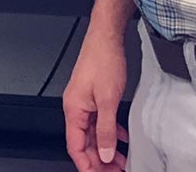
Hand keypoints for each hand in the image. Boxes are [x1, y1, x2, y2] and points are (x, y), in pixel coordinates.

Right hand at [62, 29, 128, 171]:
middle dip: (99, 161)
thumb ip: (105, 129)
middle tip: (115, 171)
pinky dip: (111, 134)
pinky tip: (122, 140)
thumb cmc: (102, 60)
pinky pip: (100, 123)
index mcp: (73, 109)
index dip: (86, 165)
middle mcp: (76, 108)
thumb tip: (104, 152)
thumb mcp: (107, 99)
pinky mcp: (95, 98)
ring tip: (121, 162)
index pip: (75, 146)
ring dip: (106, 149)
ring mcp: (86, 103)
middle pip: (85, 143)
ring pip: (94, 135)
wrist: (106, 38)